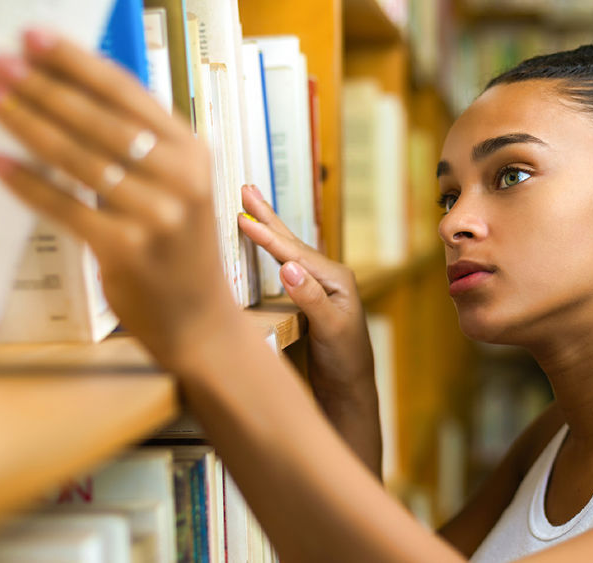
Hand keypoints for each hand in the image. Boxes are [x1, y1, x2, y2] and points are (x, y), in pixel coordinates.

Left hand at [0, 30, 235, 374]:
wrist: (199, 317)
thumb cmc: (181, 250)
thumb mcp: (181, 188)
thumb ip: (146, 147)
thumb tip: (78, 98)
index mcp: (195, 154)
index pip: (130, 95)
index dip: (78, 64)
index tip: (36, 41)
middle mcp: (182, 180)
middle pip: (100, 121)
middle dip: (45, 89)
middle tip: (3, 66)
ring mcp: (157, 216)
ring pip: (79, 159)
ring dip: (30, 126)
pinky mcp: (127, 250)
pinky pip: (66, 208)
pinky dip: (30, 185)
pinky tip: (2, 165)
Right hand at [238, 185, 381, 476]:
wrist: (350, 390)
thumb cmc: (346, 362)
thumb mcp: (331, 330)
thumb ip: (310, 298)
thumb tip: (287, 267)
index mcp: (336, 279)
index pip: (294, 252)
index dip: (267, 236)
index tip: (243, 217)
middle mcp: (328, 277)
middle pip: (291, 241)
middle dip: (267, 216)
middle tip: (247, 188)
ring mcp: (318, 287)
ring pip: (287, 251)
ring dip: (268, 229)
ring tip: (251, 208)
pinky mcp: (308, 299)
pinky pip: (285, 267)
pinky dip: (270, 252)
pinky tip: (263, 246)